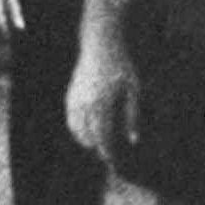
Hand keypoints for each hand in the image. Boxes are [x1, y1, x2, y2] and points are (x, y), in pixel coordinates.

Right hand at [66, 30, 136, 164]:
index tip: (111, 159)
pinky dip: (77, 130)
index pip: (103, 133)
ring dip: (86, 141)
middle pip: (90, 134)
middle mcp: (87, 102)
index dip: (107, 149)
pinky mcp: (71, 95)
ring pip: (77, 129)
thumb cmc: (121, 67)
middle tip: (106, 158)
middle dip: (98, 148)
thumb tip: (133, 140)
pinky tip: (86, 135)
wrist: (100, 45)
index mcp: (104, 101)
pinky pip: (71, 119)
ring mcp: (76, 98)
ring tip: (97, 148)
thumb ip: (133, 116)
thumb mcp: (134, 89)